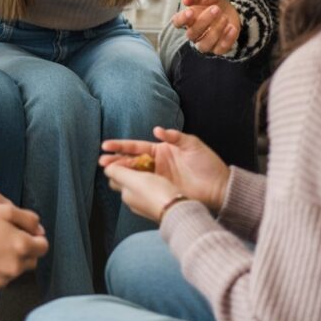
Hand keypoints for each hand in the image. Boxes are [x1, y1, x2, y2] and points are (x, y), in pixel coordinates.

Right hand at [0, 203, 48, 291]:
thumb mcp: (3, 210)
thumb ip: (27, 218)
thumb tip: (40, 229)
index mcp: (22, 246)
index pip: (43, 247)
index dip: (36, 238)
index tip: (25, 233)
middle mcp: (14, 267)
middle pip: (31, 261)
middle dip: (24, 251)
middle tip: (7, 238)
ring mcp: (1, 280)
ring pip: (14, 271)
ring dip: (9, 261)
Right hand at [101, 126, 229, 211]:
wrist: (219, 186)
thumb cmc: (207, 163)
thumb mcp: (192, 144)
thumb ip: (174, 136)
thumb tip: (157, 130)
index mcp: (161, 150)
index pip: (136, 146)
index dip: (121, 146)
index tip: (106, 146)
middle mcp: (156, 163)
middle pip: (131, 161)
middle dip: (116, 161)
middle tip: (102, 162)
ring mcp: (158, 178)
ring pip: (134, 175)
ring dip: (120, 174)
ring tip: (107, 173)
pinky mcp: (161, 190)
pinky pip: (143, 187)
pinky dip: (131, 186)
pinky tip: (121, 187)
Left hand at [105, 164, 179, 224]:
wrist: (177, 209)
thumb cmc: (156, 194)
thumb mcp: (133, 179)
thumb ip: (117, 172)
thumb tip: (106, 168)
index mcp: (126, 193)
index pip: (114, 176)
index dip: (117, 163)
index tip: (124, 155)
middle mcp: (134, 199)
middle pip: (126, 180)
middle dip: (127, 168)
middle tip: (134, 158)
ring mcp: (146, 202)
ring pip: (139, 183)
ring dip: (140, 172)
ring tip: (146, 164)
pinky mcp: (159, 202)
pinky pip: (151, 187)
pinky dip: (151, 179)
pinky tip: (157, 175)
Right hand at [171, 0, 240, 54]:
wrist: (232, 9)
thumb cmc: (214, 3)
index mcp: (187, 20)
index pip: (177, 23)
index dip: (182, 19)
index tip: (190, 12)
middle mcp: (194, 34)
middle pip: (192, 34)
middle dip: (204, 21)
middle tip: (216, 9)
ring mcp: (205, 43)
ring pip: (204, 45)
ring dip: (215, 31)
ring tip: (225, 18)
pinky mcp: (218, 49)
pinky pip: (220, 49)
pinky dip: (227, 39)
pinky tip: (232, 27)